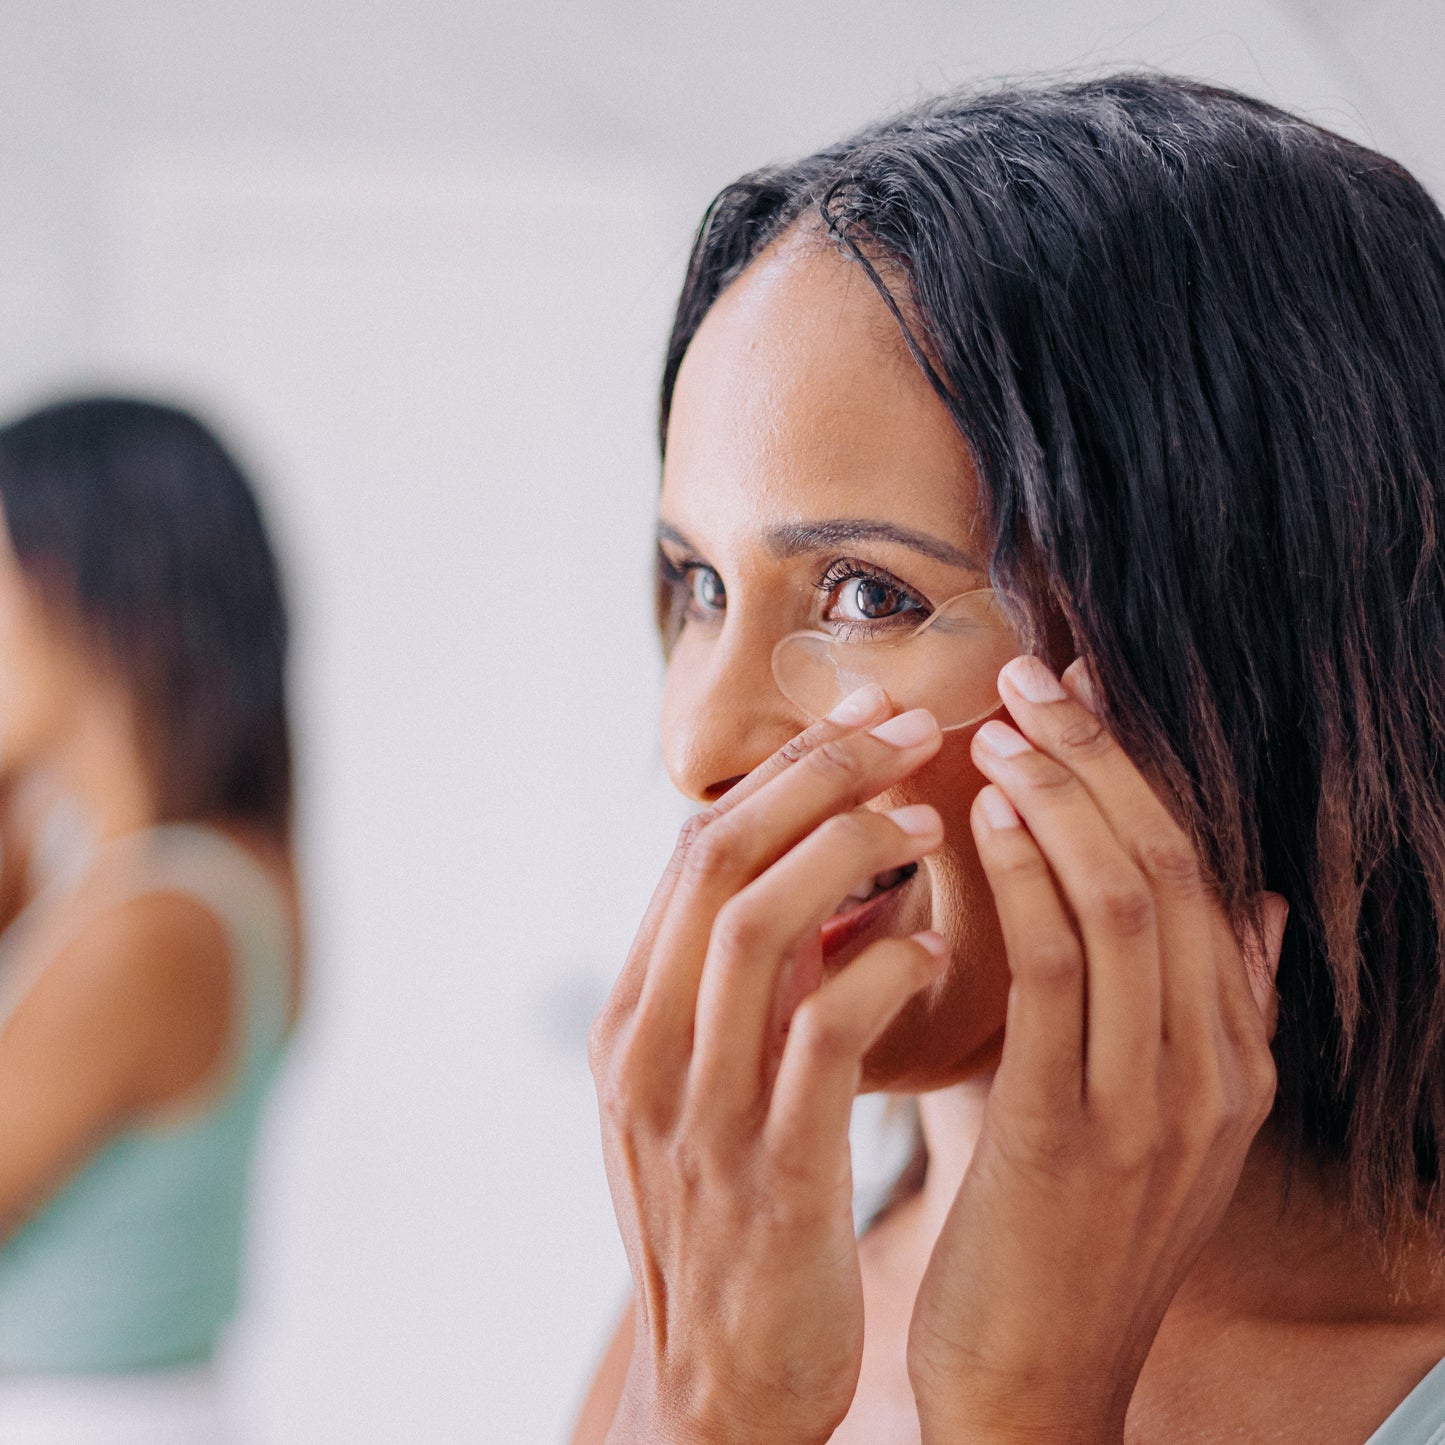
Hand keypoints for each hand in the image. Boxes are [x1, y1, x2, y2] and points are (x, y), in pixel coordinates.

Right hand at [590, 689, 949, 1443]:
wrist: (720, 1388)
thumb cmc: (739, 1216)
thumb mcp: (712, 1087)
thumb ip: (751, 991)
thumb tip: (842, 882)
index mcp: (632, 1015)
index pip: (695, 849)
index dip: (784, 770)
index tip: (862, 717)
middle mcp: (645, 1046)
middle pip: (714, 858)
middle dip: (816, 776)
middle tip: (905, 727)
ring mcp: (697, 1107)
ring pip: (756, 926)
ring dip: (847, 852)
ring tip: (926, 823)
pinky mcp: (768, 1170)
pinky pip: (823, 1036)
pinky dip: (882, 969)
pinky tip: (936, 947)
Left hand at [907, 656, 1286, 1442]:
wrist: (1034, 1380)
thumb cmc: (1061, 1225)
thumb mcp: (1156, 1114)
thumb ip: (1203, 1010)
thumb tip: (1248, 907)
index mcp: (1231, 1051)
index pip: (1199, 868)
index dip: (1137, 767)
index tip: (1075, 688)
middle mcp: (1215, 1067)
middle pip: (1173, 864)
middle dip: (1102, 756)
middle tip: (1030, 675)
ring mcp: (1156, 1103)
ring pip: (1130, 903)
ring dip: (1063, 798)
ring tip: (999, 726)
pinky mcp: (1074, 1137)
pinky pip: (1059, 978)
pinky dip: (1026, 882)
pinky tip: (980, 818)